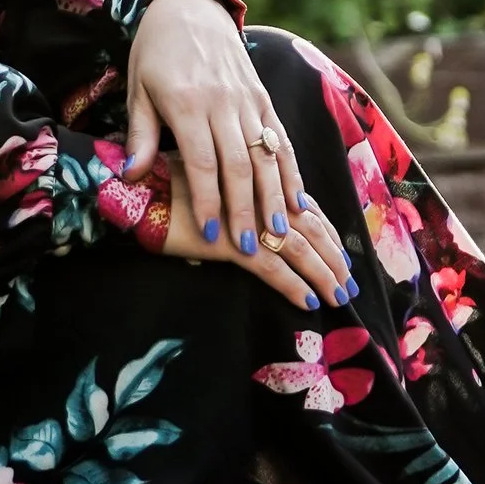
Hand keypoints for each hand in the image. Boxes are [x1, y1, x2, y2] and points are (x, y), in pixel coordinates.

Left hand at [125, 0, 353, 295]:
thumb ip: (140, 136)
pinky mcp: (263, 96)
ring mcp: (248, 98)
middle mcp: (223, 101)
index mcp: (187, 102)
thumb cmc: (155, 54)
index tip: (213, 237)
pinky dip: (290, 170)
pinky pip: (281, 138)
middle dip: (246, 210)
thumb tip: (132, 178)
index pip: (204, 162)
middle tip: (250, 249)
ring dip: (274, 197)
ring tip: (278, 234)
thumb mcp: (138, 91)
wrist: (187, 7)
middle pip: (241, 164)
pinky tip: (297, 200)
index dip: (210, 202)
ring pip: (267, 154)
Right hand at [155, 161, 355, 312]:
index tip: (342, 250)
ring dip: (324, 273)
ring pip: (298, 248)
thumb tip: (255, 216)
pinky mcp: (233, 244)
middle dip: (333, 256)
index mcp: (255, 182)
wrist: (133, 191)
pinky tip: (309, 301)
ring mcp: (248, 221)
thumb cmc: (165, 183)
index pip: (302, 207)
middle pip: (309, 227)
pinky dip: (293, 286)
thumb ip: (234, 196)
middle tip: (351, 282)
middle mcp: (258, 199)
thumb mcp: (208, 184)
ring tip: (340, 297)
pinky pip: (271, 268)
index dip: (326, 229)